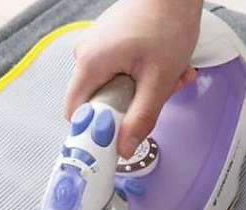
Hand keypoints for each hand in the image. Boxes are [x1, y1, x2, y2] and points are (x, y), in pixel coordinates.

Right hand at [64, 0, 202, 157]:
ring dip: (145, 93)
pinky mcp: (111, 46)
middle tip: (159, 97)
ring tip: (169, 78)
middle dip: (132, 109)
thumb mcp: (158, 81)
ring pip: (116, 91)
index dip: (95, 131)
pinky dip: (145, 79)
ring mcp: (99, 49)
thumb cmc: (167, 24)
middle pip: (100, 104)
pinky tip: (164, 70)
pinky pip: (123, 75)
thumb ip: (141, 118)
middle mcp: (87, 56)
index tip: (117, 140)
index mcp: (90, 64)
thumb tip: (124, 149)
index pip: (76, 113)